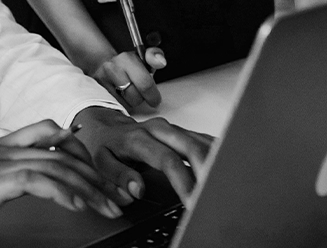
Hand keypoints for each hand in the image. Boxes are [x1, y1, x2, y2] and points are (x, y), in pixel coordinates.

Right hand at [0, 120, 122, 247]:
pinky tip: (78, 206)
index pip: (45, 129)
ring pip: (56, 162)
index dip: (75, 145)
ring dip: (88, 185)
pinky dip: (64, 191)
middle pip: (59, 146)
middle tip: (111, 193)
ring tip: (106, 205)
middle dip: (91, 170)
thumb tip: (17, 186)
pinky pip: (39, 180)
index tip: (93, 170)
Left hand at [70, 106, 213, 204]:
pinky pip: (203, 140)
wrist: (104, 124)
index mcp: (139, 138)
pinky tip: (226, 167)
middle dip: (208, 171)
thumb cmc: (103, 144)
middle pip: (191, 146)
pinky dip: (216, 153)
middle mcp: (158, 130)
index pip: (167, 160)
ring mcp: (171, 129)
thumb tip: (138, 189)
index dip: (184, 182)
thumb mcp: (100, 160)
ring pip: (200, 141)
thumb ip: (118, 176)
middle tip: (216, 196)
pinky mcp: (180, 131)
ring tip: (226, 185)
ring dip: (215, 162)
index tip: (193, 202)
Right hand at [92, 47, 166, 108]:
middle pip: (136, 98)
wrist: (102, 66)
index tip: (155, 100)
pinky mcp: (96, 92)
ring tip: (127, 93)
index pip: (145, 83)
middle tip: (141, 95)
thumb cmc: (127, 66)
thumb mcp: (143, 59)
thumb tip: (161, 61)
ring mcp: (101, 80)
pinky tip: (119, 96)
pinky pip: (116, 107)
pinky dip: (120, 105)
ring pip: (126, 105)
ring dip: (130, 102)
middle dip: (141, 99)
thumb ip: (154, 57)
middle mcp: (112, 67)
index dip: (153, 95)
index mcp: (127, 58)